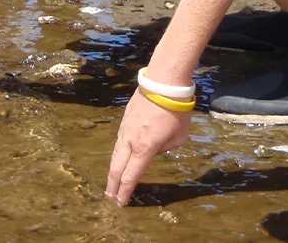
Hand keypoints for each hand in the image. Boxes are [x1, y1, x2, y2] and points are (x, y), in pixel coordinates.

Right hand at [106, 89, 191, 205]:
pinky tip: (118, 158)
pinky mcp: (124, 119)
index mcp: (145, 148)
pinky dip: (117, 153)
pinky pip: (119, 141)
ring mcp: (125, 129)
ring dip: (113, 169)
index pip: (131, 176)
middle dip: (112, 185)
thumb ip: (165, 149)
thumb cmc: (176, 112)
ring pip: (115, 153)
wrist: (164, 84)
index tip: (120, 203)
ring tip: (111, 181)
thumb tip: (155, 149)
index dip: (124, 191)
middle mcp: (131, 141)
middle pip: (117, 167)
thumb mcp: (178, 138)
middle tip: (109, 199)